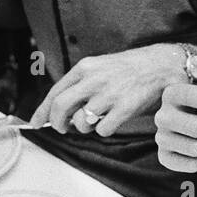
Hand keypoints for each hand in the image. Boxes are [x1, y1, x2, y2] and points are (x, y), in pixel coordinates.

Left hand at [30, 43, 184, 136]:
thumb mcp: (100, 68)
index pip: (54, 92)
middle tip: (63, 128)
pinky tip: (113, 121)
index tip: (35, 123)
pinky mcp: (125, 107)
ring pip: (81, 121)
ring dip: (85, 127)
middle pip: (60, 107)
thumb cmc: (129, 69)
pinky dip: (104, 131)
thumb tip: (59, 110)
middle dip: (57, 123)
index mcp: (85, 68)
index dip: (42, 111)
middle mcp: (93, 79)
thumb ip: (80, 85)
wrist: (161, 65)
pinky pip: (103, 130)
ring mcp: (109, 93)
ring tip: (96, 120)